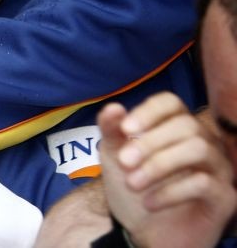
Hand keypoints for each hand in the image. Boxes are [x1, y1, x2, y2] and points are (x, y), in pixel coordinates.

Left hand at [98, 93, 235, 247]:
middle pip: (186, 125)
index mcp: (176, 127)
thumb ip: (111, 131)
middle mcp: (203, 142)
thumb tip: (113, 107)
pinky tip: (148, 203)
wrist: (144, 232)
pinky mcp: (224, 197)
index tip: (124, 130)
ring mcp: (218, 168)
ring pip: (198, 149)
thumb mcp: (114, 157)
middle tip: (124, 163)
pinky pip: (204, 183)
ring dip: (159, 165)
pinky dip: (170, 191)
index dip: (148, 112)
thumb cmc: (133, 188)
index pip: (171, 103)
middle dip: (149, 143)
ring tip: (133, 183)